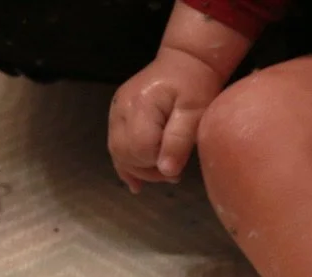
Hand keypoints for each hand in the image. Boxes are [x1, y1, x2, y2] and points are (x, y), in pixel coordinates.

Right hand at [108, 49, 223, 192]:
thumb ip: (179, 142)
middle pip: (124, 153)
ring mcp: (116, 109)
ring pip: (116, 151)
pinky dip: (125, 163)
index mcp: (142, 106)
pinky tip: (136, 181)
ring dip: (137, 169)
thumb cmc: (196, 85)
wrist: (186, 61)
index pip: (140, 149)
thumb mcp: (195, 113)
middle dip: (147, 171)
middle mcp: (122, 107)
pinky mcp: (118, 113)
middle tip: (172, 175)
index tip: (177, 169)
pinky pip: (115, 144)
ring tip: (161, 175)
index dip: (156, 165)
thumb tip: (166, 171)